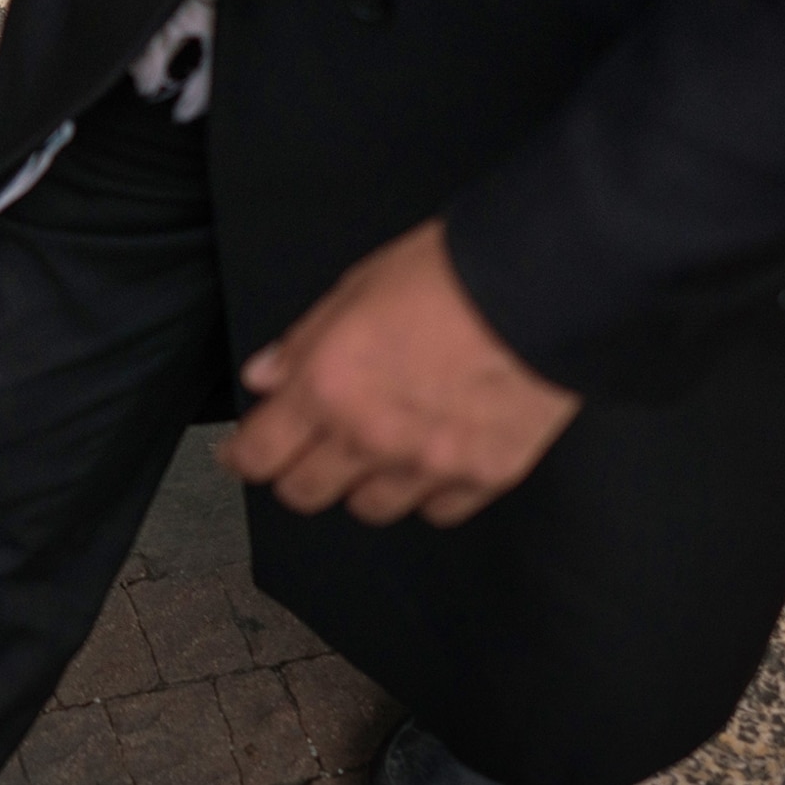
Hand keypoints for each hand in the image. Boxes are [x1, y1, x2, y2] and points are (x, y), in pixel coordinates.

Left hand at [221, 219, 581, 526]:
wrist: (541, 286)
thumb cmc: (449, 274)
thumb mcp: (354, 289)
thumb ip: (303, 343)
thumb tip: (265, 376)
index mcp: (328, 386)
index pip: (260, 453)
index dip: (243, 456)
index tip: (243, 453)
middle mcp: (371, 437)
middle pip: (305, 492)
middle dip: (296, 474)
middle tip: (305, 452)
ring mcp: (429, 464)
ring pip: (369, 508)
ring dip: (361, 484)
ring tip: (374, 451)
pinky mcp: (484, 476)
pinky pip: (437, 510)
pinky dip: (427, 492)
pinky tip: (430, 460)